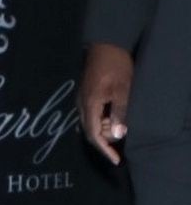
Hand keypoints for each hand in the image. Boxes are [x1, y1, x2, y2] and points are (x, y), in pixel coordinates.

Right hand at [78, 42, 133, 164]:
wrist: (105, 44)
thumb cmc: (115, 66)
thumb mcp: (122, 90)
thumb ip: (119, 113)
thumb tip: (118, 135)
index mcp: (89, 105)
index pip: (94, 135)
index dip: (105, 150)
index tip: (116, 160)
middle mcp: (81, 105)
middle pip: (90, 132)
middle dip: (106, 139)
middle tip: (123, 132)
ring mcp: (81, 100)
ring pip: (90, 124)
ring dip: (104, 129)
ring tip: (119, 122)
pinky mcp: (84, 95)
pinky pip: (90, 116)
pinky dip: (101, 121)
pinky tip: (111, 116)